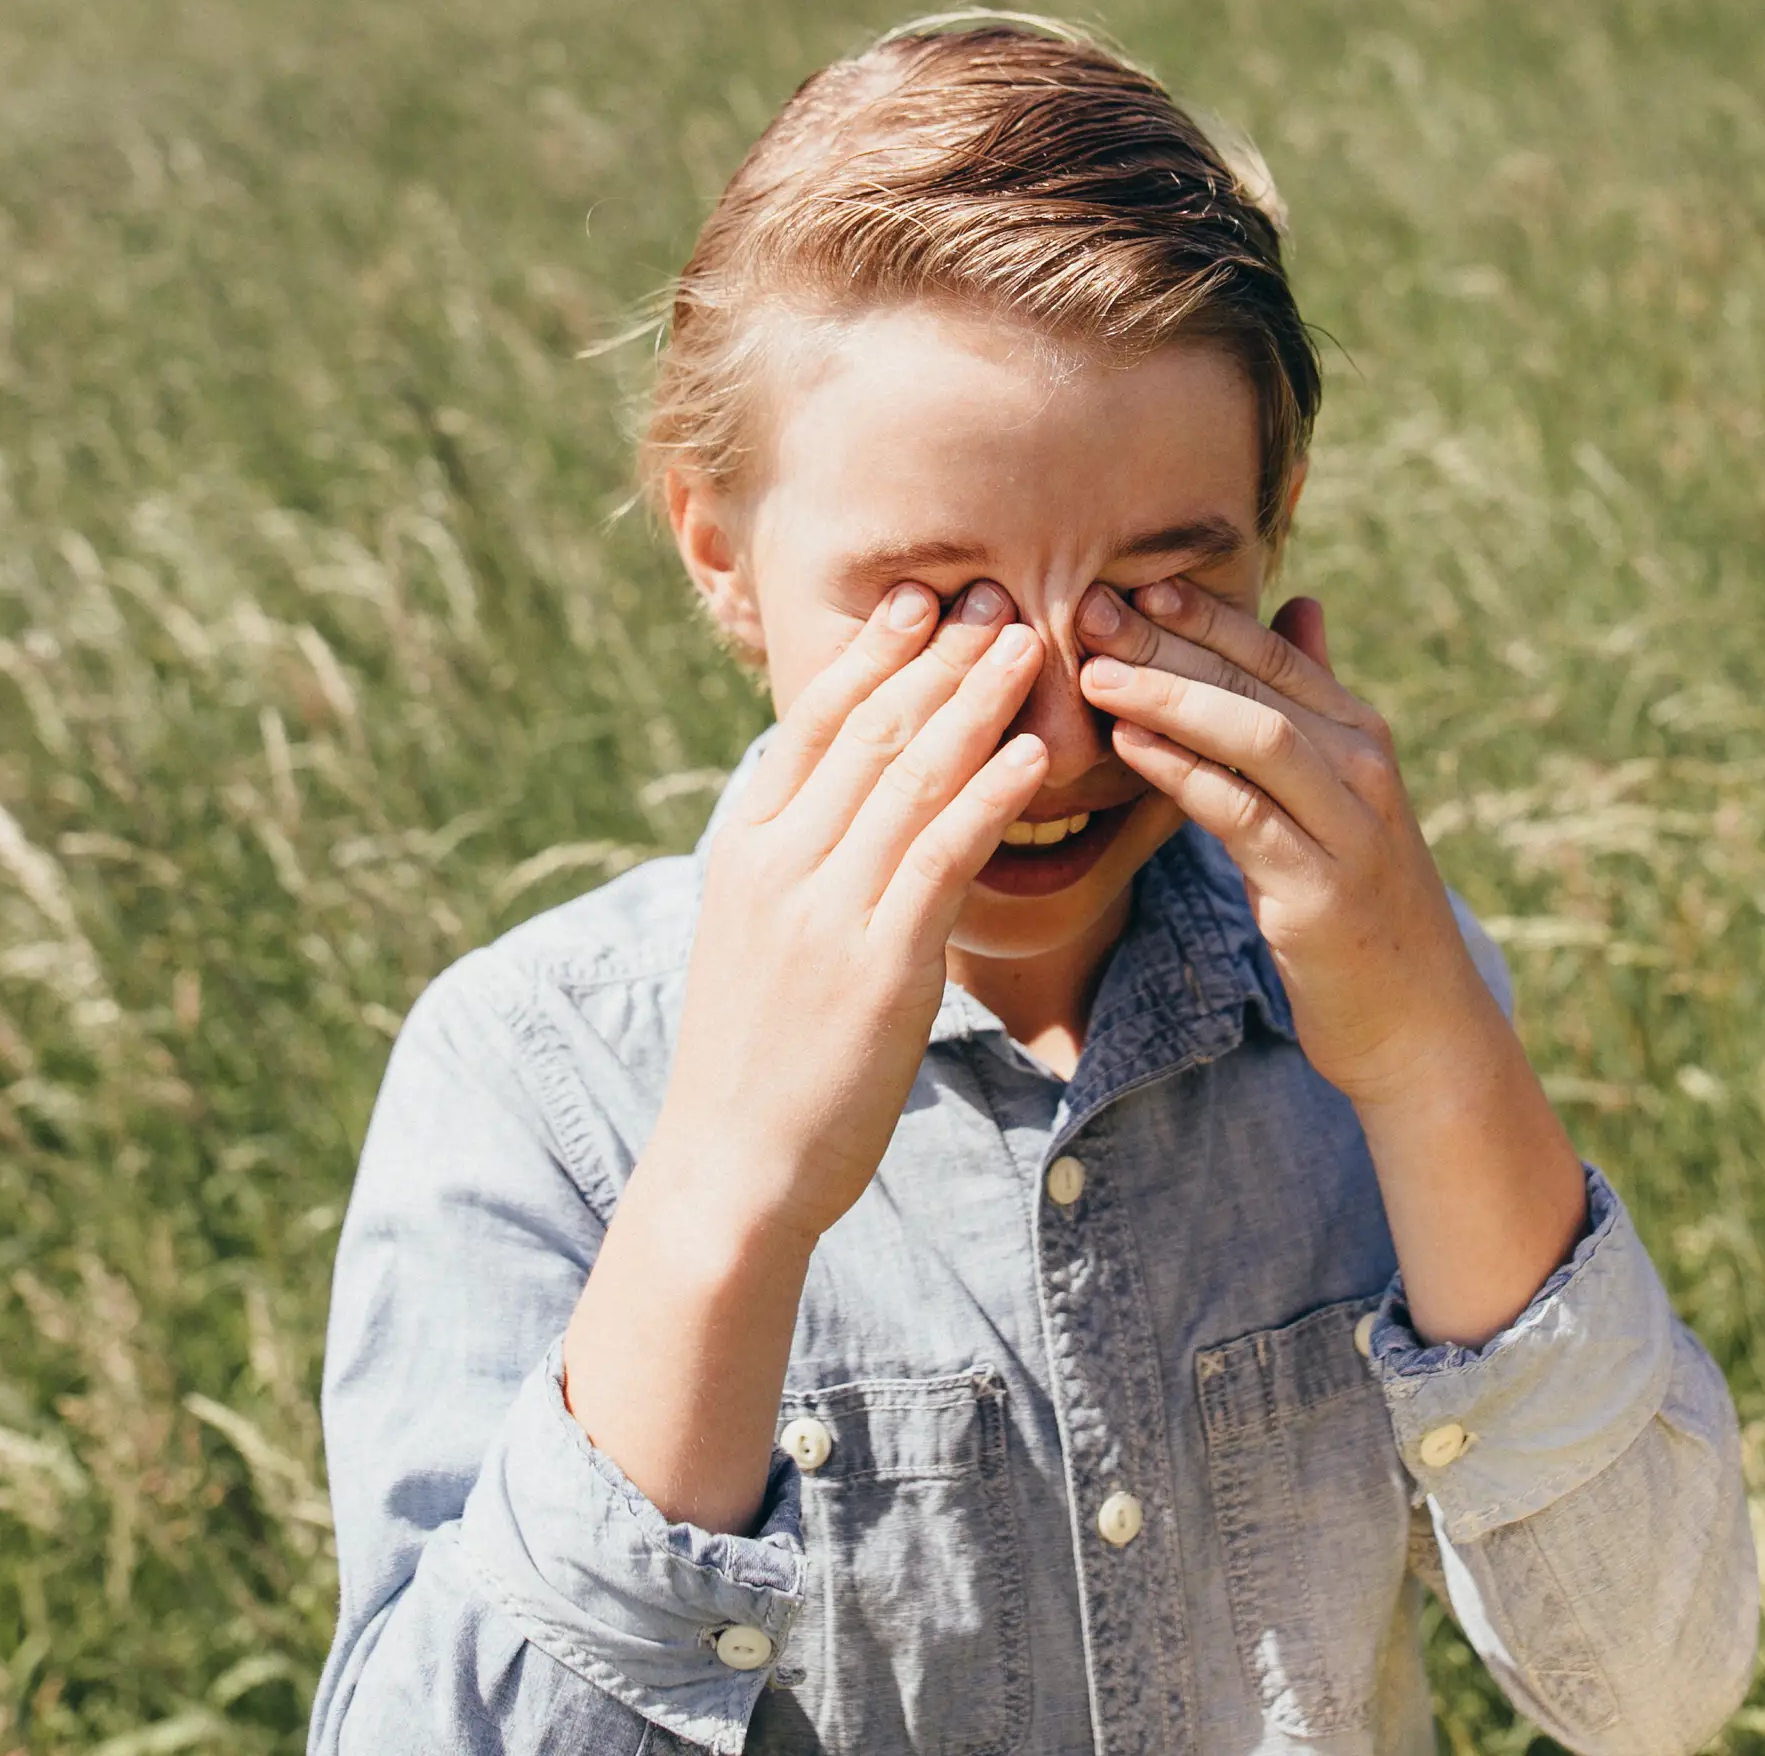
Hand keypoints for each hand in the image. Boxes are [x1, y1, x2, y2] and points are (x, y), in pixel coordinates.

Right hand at [659, 580, 1049, 1237]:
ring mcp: (825, 912)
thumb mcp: (756, 934)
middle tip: (997, 598)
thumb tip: (841, 797)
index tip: (923, 600)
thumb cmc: (756, 1056)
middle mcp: (779, 864)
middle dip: (939, 657)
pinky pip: (942, 858)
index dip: (874, 655)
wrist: (732, 1165)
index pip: (811, 722)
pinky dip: (990, 798)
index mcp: (745, 848)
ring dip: (977, 703)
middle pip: (868, 730)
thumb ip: (795, 859)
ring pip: (911, 777)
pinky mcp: (877, 967)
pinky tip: (1032, 758)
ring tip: (1030, 648)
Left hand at [1073, 580, 1498, 1110]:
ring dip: (1172, 697)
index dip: (1203, 615)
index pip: (1274, 653)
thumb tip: (1301, 605)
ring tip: (1097, 672)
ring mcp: (1348, 829)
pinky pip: (1243, 815)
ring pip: (1256, 736)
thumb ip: (1314, 702)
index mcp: (1360, 737)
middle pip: (1259, 683)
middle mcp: (1362, 769)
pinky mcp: (1320, 892)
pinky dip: (1184, 772)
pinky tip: (1129, 748)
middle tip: (1092, 609)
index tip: (1133, 584)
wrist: (1416, 1022)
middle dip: (1172, 642)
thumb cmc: (1359, 902)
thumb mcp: (1342, 794)